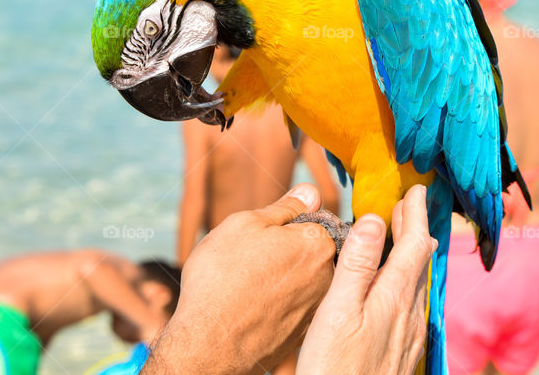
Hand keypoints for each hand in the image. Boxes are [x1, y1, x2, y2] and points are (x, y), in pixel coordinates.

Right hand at [145, 184, 334, 374]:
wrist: (210, 344)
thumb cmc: (222, 277)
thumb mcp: (245, 224)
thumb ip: (284, 207)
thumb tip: (310, 193)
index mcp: (318, 242)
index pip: (312, 218)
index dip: (284, 222)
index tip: (262, 234)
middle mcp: (328, 276)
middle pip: (309, 248)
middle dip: (286, 248)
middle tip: (251, 258)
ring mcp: (317, 307)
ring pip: (301, 277)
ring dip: (282, 275)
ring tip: (248, 283)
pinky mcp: (303, 331)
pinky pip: (293, 303)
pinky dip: (277, 300)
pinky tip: (252, 304)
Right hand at [295, 185, 434, 374]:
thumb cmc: (333, 370)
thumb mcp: (338, 312)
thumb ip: (357, 265)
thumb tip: (375, 220)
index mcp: (392, 298)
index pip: (412, 244)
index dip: (412, 214)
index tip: (412, 190)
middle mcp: (408, 315)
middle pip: (420, 262)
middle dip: (416, 229)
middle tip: (410, 205)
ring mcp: (408, 336)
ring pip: (419, 284)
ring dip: (415, 254)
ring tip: (410, 238)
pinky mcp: (402, 353)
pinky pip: (414, 305)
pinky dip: (410, 281)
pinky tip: (401, 291)